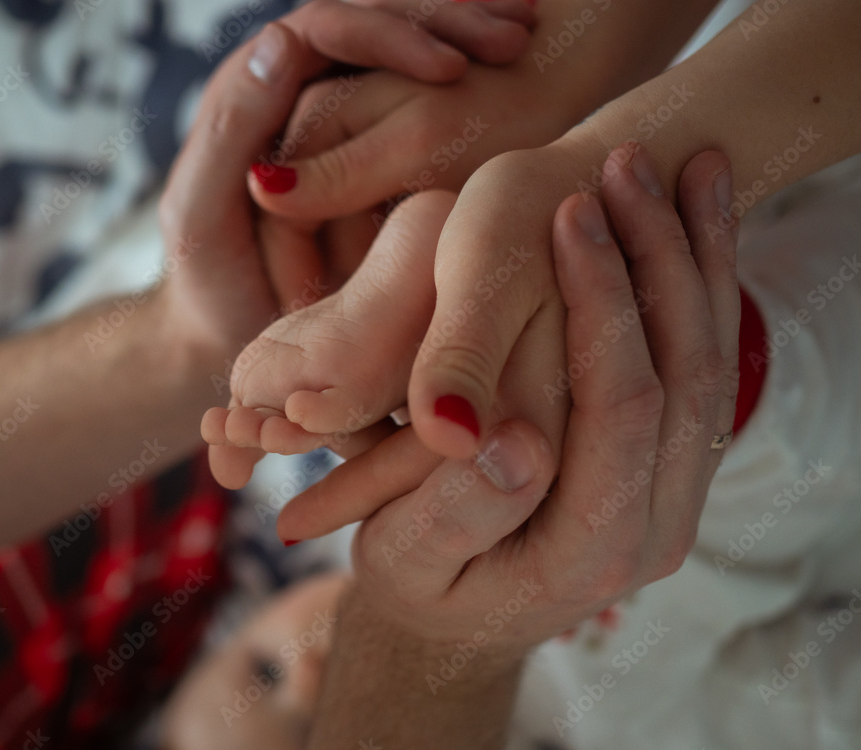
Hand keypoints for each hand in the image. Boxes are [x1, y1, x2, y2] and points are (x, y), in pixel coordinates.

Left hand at [158, 0, 537, 357]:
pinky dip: (471, 62)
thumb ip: (232, 131)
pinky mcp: (372, 141)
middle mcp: (299, 86)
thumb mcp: (202, 212)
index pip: (328, 27)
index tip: (450, 69)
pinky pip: (425, 83)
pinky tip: (518, 58)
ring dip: (467, 26)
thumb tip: (285, 41)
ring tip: (526, 33)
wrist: (229, 334)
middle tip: (518, 32)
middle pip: (382, 19)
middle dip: (450, 15)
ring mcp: (341, 111)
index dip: (388, 33)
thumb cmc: (212, 286)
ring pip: (411, 39)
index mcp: (256, 89)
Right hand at [286, 146, 739, 649]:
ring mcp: (675, 494)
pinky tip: (697, 219)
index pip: (621, 407)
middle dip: (657, 260)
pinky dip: (706, 287)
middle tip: (623, 167)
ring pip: (711, 363)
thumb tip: (505, 445)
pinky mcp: (670, 465)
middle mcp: (657, 526)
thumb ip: (452, 512)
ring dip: (701, 260)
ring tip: (685, 166)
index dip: (601, 306)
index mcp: (593, 550)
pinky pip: (705, 368)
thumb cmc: (419, 581)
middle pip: (685, 374)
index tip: (568, 216)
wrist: (461, 614)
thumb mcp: (406, 557)